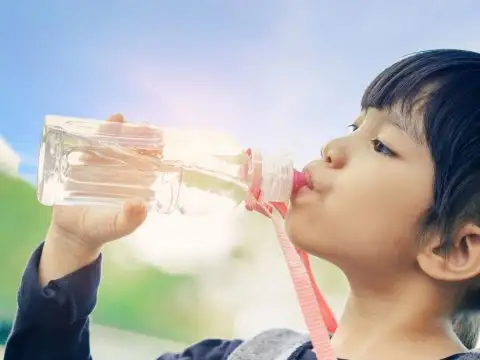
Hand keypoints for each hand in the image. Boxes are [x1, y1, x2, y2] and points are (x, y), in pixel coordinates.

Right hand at [40, 114, 148, 284]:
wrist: (74, 231)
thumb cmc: (102, 229)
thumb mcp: (117, 226)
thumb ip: (130, 219)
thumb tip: (141, 206)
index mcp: (137, 182)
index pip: (150, 161)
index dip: (155, 150)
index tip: (159, 142)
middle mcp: (122, 170)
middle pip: (132, 147)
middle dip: (138, 135)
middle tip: (142, 126)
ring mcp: (103, 165)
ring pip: (111, 143)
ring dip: (115, 130)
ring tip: (117, 120)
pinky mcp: (84, 164)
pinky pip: (89, 146)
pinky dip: (92, 135)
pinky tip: (94, 127)